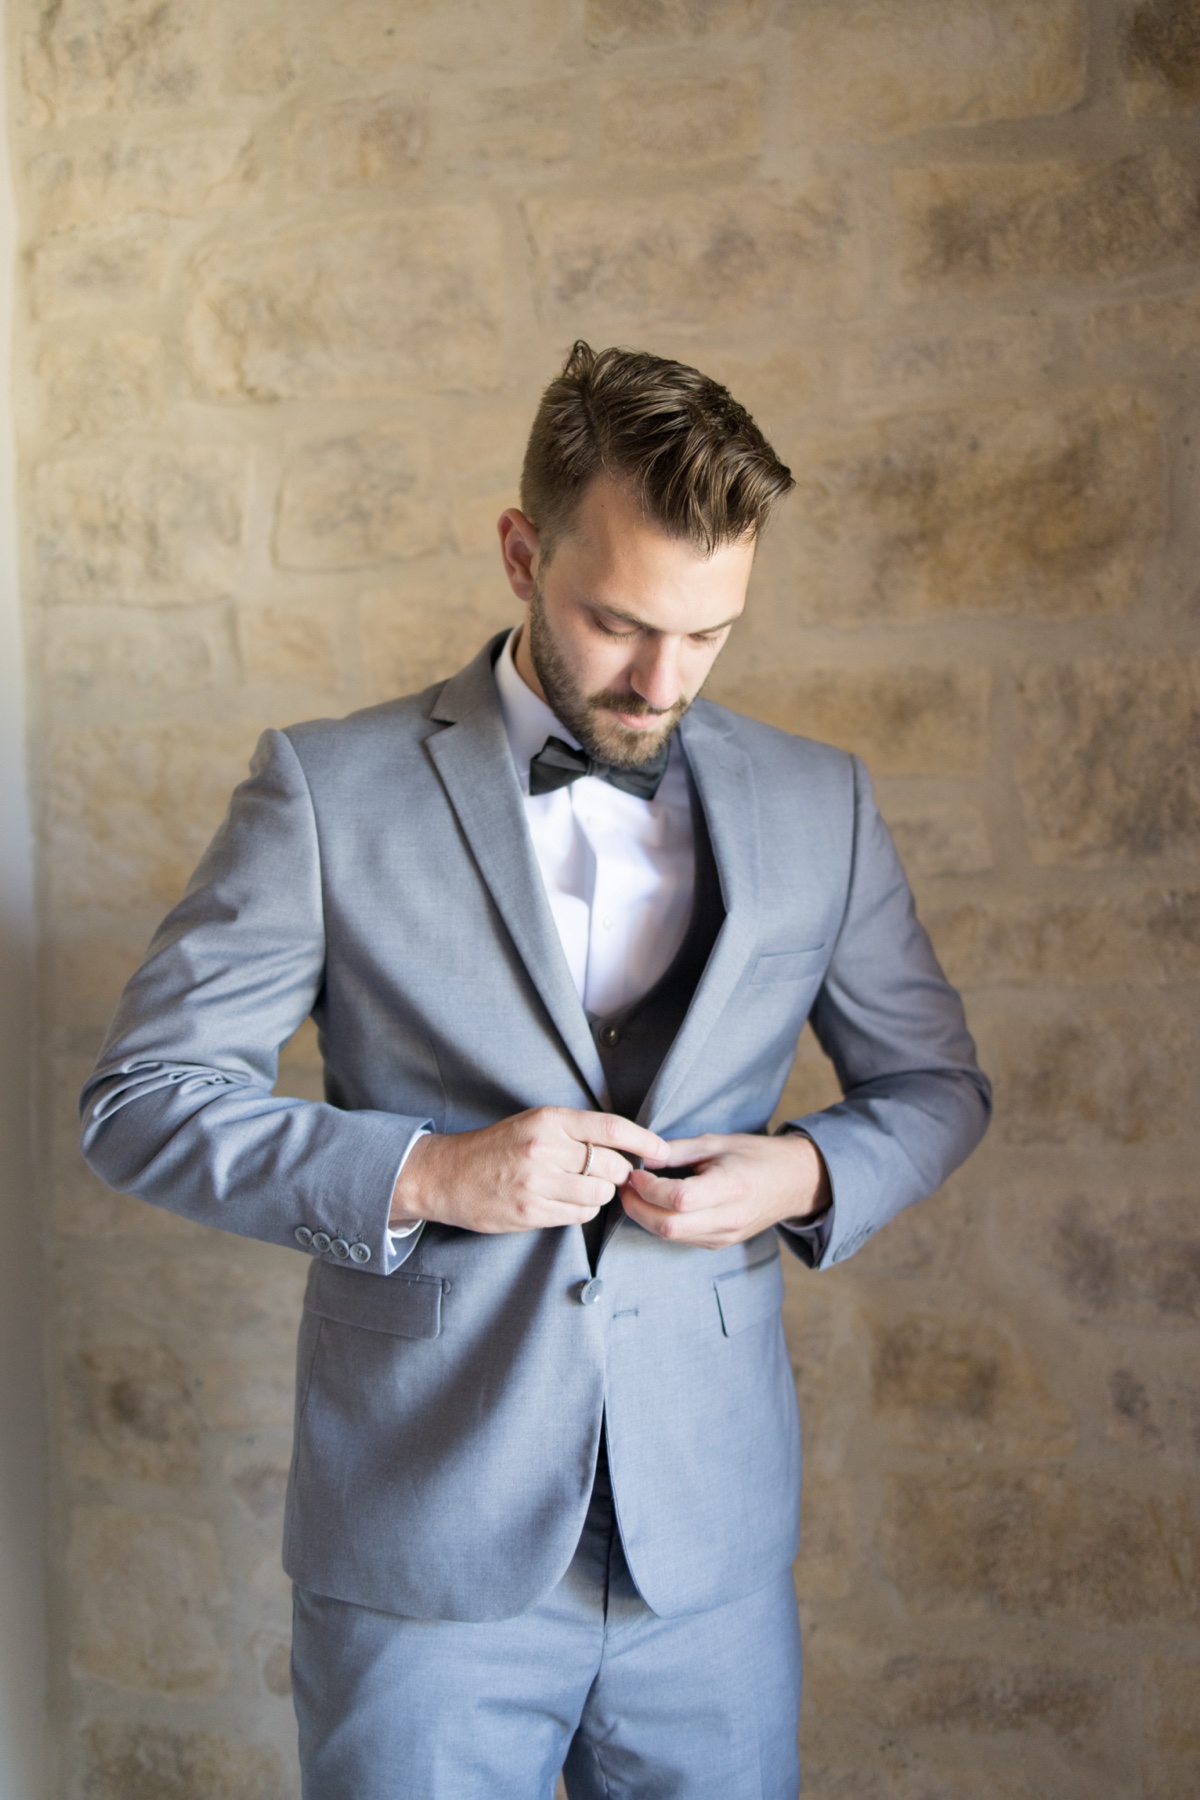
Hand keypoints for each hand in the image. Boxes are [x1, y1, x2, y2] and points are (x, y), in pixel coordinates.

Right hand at [390, 1108, 669, 1234]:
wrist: (446, 1174)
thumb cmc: (496, 1148)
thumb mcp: (534, 1124)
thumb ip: (575, 1132)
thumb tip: (624, 1147)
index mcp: (549, 1120)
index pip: (611, 1129)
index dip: (644, 1140)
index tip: (662, 1150)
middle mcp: (545, 1148)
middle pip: (610, 1166)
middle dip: (617, 1174)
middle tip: (609, 1176)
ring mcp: (537, 1183)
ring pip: (598, 1195)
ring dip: (600, 1196)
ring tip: (581, 1190)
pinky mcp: (530, 1212)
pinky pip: (578, 1216)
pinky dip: (582, 1212)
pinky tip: (566, 1204)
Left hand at [620, 1131, 830, 1249]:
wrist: (793, 1182)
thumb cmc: (756, 1156)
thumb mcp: (717, 1142)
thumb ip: (677, 1151)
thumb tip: (642, 1158)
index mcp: (731, 1187)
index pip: (679, 1199)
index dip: (649, 1188)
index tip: (635, 1172)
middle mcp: (728, 1218)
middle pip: (668, 1227)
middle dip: (637, 1208)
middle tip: (625, 1186)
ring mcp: (724, 1236)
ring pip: (671, 1237)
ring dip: (645, 1218)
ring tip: (636, 1194)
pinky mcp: (719, 1244)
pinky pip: (681, 1239)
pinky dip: (661, 1224)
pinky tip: (655, 1205)